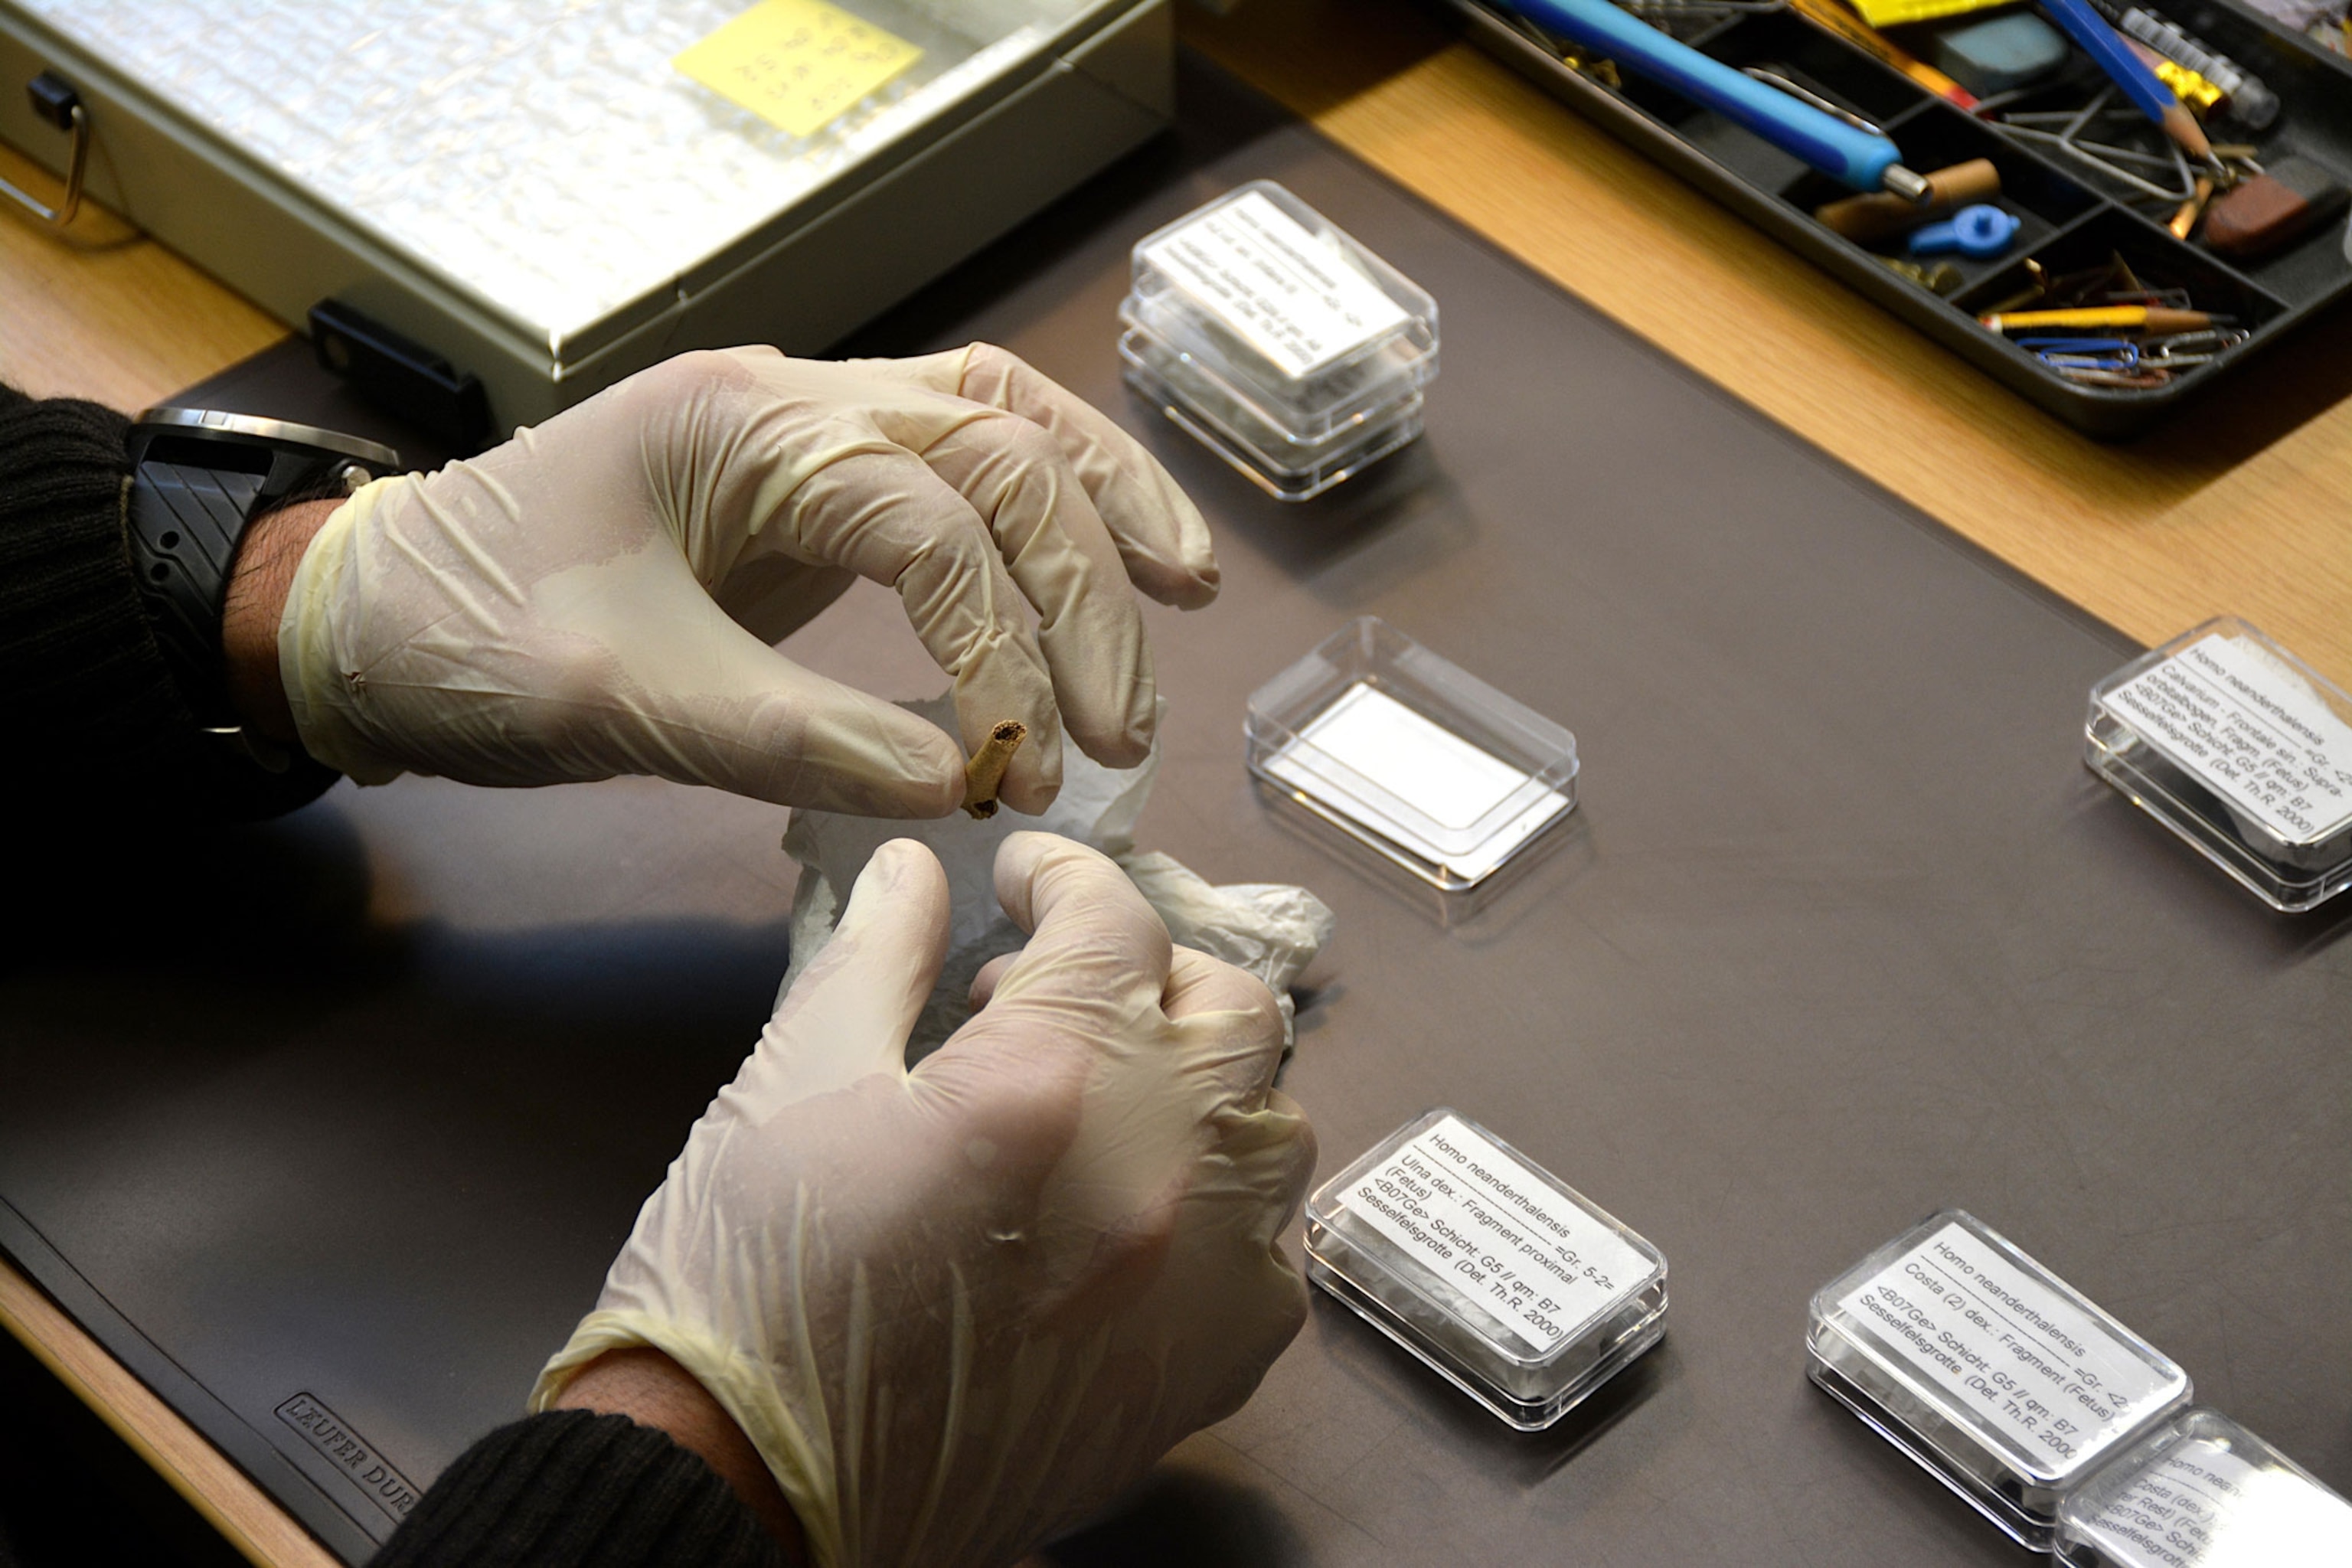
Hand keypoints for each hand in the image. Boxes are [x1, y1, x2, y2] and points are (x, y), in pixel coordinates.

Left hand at [274, 345, 1218, 815]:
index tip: (1021, 767)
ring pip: (999, 424)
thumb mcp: (616, 700)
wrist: (361, 616)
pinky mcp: (805, 485)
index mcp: (741, 429)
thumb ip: (790, 738)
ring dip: (1101, 505)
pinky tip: (1101, 569)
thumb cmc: (463, 641)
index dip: (999, 645)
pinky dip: (1045, 508)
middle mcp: (790, 402)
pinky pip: (958, 467)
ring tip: (1186, 592)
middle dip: (1082, 588)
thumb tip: (954, 785)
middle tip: (1124, 726)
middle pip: (998, 450)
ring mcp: (802, 430)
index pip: (930, 516)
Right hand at [530, 832, 1314, 1567]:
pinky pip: (1271, 1263)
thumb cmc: (754, 1275)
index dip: (1066, 878)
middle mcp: (1160, 1166)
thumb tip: (917, 871)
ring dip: (1205, 1087)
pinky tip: (1139, 1223)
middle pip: (1232, 1009)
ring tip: (1106, 1102)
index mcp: (1052, 1075)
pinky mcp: (1205, 1375)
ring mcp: (1198, 1278)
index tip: (1023, 883)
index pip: (1112, 920)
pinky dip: (1224, 1219)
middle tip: (1058, 991)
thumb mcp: (795, 1077)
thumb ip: (879, 956)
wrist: (751, 1488)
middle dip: (1151, 973)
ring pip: (1276, 1127)